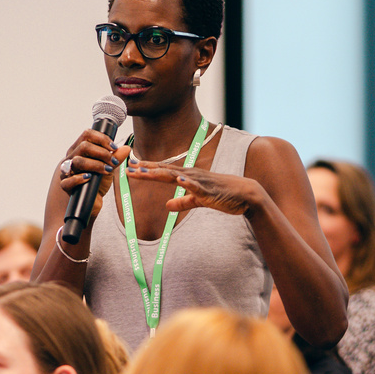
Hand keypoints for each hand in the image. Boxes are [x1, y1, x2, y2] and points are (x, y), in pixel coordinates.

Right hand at [57, 130, 131, 220]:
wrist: (92, 202)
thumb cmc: (97, 183)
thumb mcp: (108, 168)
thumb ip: (115, 158)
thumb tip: (126, 148)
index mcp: (80, 150)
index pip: (87, 135)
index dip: (101, 138)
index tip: (114, 147)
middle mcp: (71, 158)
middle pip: (83, 146)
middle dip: (102, 152)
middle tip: (112, 161)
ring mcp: (67, 171)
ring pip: (77, 161)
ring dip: (95, 164)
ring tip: (107, 170)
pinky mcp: (66, 185)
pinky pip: (69, 180)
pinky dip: (80, 178)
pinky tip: (90, 178)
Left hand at [124, 162, 263, 216]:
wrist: (246, 195)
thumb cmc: (223, 195)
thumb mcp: (198, 200)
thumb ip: (183, 201)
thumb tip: (167, 205)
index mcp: (188, 177)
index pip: (163, 172)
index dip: (146, 170)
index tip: (130, 168)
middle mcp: (192, 175)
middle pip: (165, 171)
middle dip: (146, 169)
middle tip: (128, 168)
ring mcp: (201, 182)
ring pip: (177, 176)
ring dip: (160, 173)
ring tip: (145, 171)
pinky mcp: (210, 191)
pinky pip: (197, 187)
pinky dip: (187, 183)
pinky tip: (178, 180)